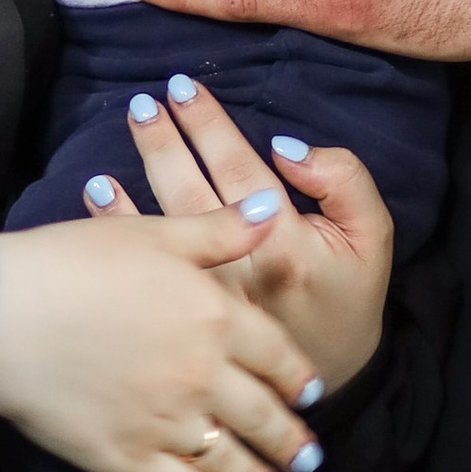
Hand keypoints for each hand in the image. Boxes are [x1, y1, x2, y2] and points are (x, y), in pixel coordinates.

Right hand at [0, 209, 320, 471]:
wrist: (1, 317)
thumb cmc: (71, 263)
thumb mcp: (152, 232)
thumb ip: (217, 231)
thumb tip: (268, 213)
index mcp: (216, 317)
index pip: (279, 357)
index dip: (299, 379)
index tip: (311, 394)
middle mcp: (204, 376)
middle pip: (264, 417)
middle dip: (291, 442)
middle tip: (307, 460)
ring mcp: (168, 424)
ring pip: (233, 462)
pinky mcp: (129, 460)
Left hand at [82, 70, 393, 396]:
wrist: (319, 382)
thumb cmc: (346, 302)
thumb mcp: (372, 240)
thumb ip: (345, 182)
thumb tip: (287, 147)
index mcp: (284, 245)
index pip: (239, 168)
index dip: (209, 125)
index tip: (183, 89)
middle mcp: (237, 269)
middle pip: (193, 189)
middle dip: (167, 138)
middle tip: (145, 100)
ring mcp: (203, 296)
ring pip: (165, 222)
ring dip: (141, 168)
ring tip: (130, 123)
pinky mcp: (179, 317)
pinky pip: (144, 264)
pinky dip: (117, 223)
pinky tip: (98, 189)